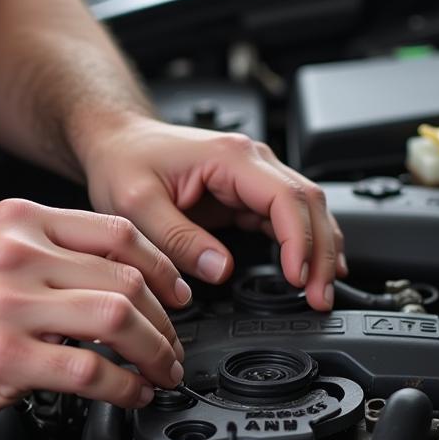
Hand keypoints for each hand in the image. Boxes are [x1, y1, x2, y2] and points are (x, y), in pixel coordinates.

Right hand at [0, 199, 187, 435]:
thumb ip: (42, 254)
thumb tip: (110, 277)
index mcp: (16, 223)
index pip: (117, 231)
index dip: (162, 266)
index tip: (178, 293)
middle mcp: (16, 256)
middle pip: (127, 277)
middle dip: (166, 320)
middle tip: (173, 346)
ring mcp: (10, 306)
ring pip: (119, 319)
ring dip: (155, 353)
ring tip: (161, 372)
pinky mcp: (6, 358)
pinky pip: (91, 370)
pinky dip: (125, 387)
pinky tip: (130, 394)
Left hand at [79, 118, 346, 310]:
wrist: (117, 142)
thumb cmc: (124, 161)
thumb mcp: (137, 204)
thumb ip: (178, 238)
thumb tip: (221, 269)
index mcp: (230, 157)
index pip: (286, 198)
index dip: (300, 241)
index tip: (297, 278)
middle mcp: (251, 161)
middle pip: (309, 204)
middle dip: (322, 254)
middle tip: (319, 297)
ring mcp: (253, 176)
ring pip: (307, 210)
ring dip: (320, 251)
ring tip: (321, 292)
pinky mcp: (247, 194)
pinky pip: (289, 218)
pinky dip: (305, 245)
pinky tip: (312, 270)